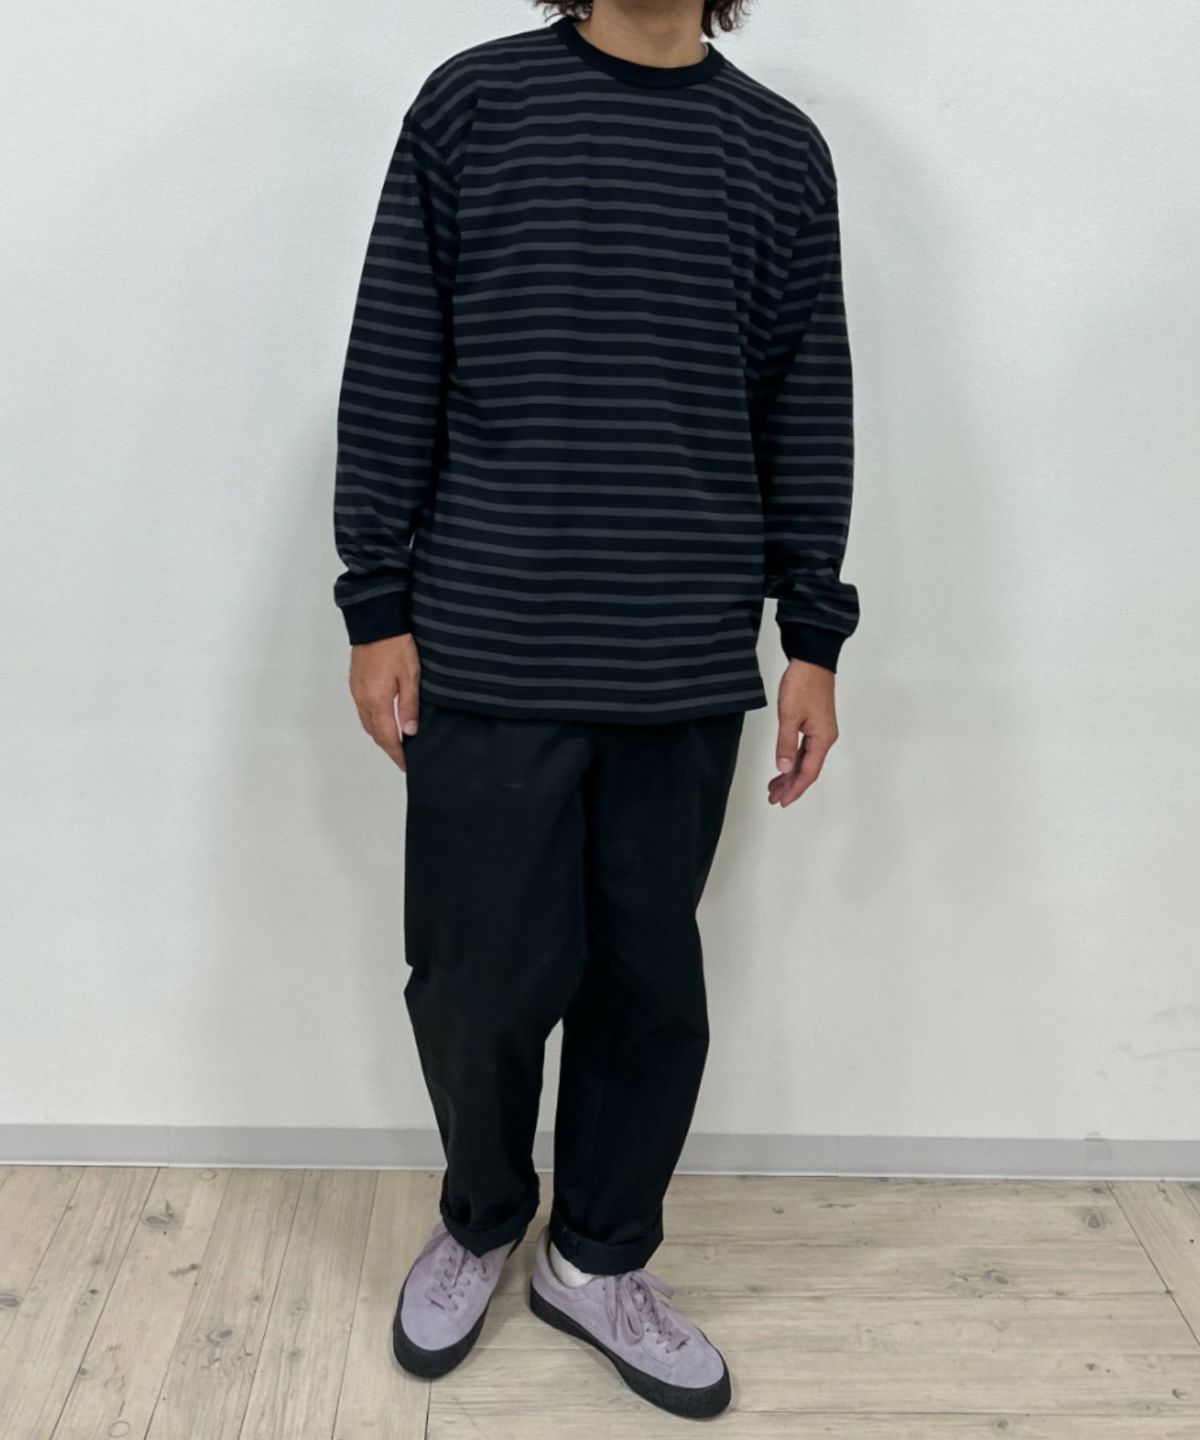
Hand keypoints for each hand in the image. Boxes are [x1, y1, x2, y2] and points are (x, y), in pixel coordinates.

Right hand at [349, 634, 420, 770]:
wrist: (375, 621)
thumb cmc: (397, 646)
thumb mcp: (411, 676)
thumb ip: (410, 706)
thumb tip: (409, 733)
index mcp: (377, 701)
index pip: (387, 737)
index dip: (397, 753)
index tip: (406, 765)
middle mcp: (362, 700)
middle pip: (374, 733)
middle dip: (388, 747)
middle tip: (403, 757)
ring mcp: (356, 691)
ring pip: (367, 723)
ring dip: (381, 735)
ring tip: (396, 742)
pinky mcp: (355, 683)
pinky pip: (363, 711)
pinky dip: (374, 722)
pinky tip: (385, 721)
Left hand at [769, 660, 838, 807]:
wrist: (811, 659)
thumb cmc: (803, 683)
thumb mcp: (789, 715)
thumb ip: (785, 744)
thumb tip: (783, 768)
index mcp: (822, 739)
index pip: (808, 773)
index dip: (795, 789)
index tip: (782, 801)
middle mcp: (825, 738)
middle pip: (807, 770)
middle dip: (790, 785)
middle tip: (774, 798)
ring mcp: (820, 731)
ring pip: (805, 760)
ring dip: (790, 774)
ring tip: (774, 786)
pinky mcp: (815, 723)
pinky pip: (804, 750)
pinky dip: (792, 760)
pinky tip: (784, 765)